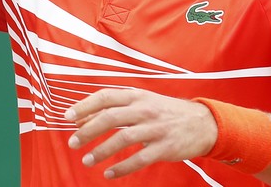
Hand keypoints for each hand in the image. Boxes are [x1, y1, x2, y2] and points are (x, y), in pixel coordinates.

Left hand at [66, 88, 217, 178]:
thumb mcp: (144, 103)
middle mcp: (145, 109)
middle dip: (88, 131)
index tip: (68, 117)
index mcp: (138, 96)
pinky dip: (122, 168)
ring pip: (123, 139)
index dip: (85, 106)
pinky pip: (139, 159)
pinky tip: (109, 174)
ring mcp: (156, 128)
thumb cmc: (167, 112)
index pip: (106, 97)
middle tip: (73, 143)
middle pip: (111, 117)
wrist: (202, 122)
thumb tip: (84, 119)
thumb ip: (116, 109)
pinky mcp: (164, 147)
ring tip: (88, 160)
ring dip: (102, 151)